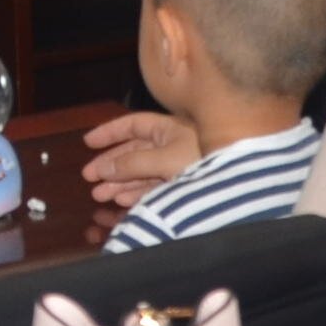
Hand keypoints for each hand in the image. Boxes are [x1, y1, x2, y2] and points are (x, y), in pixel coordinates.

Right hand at [79, 110, 198, 208]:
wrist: (237, 181)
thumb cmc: (204, 159)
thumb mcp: (164, 158)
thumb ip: (132, 163)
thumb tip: (103, 168)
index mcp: (168, 128)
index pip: (132, 125)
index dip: (110, 133)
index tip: (88, 142)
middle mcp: (171, 145)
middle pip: (133, 152)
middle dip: (110, 165)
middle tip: (88, 177)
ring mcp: (176, 166)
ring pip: (141, 173)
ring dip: (119, 183)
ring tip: (99, 195)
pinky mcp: (182, 186)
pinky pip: (153, 187)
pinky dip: (136, 193)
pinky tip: (122, 200)